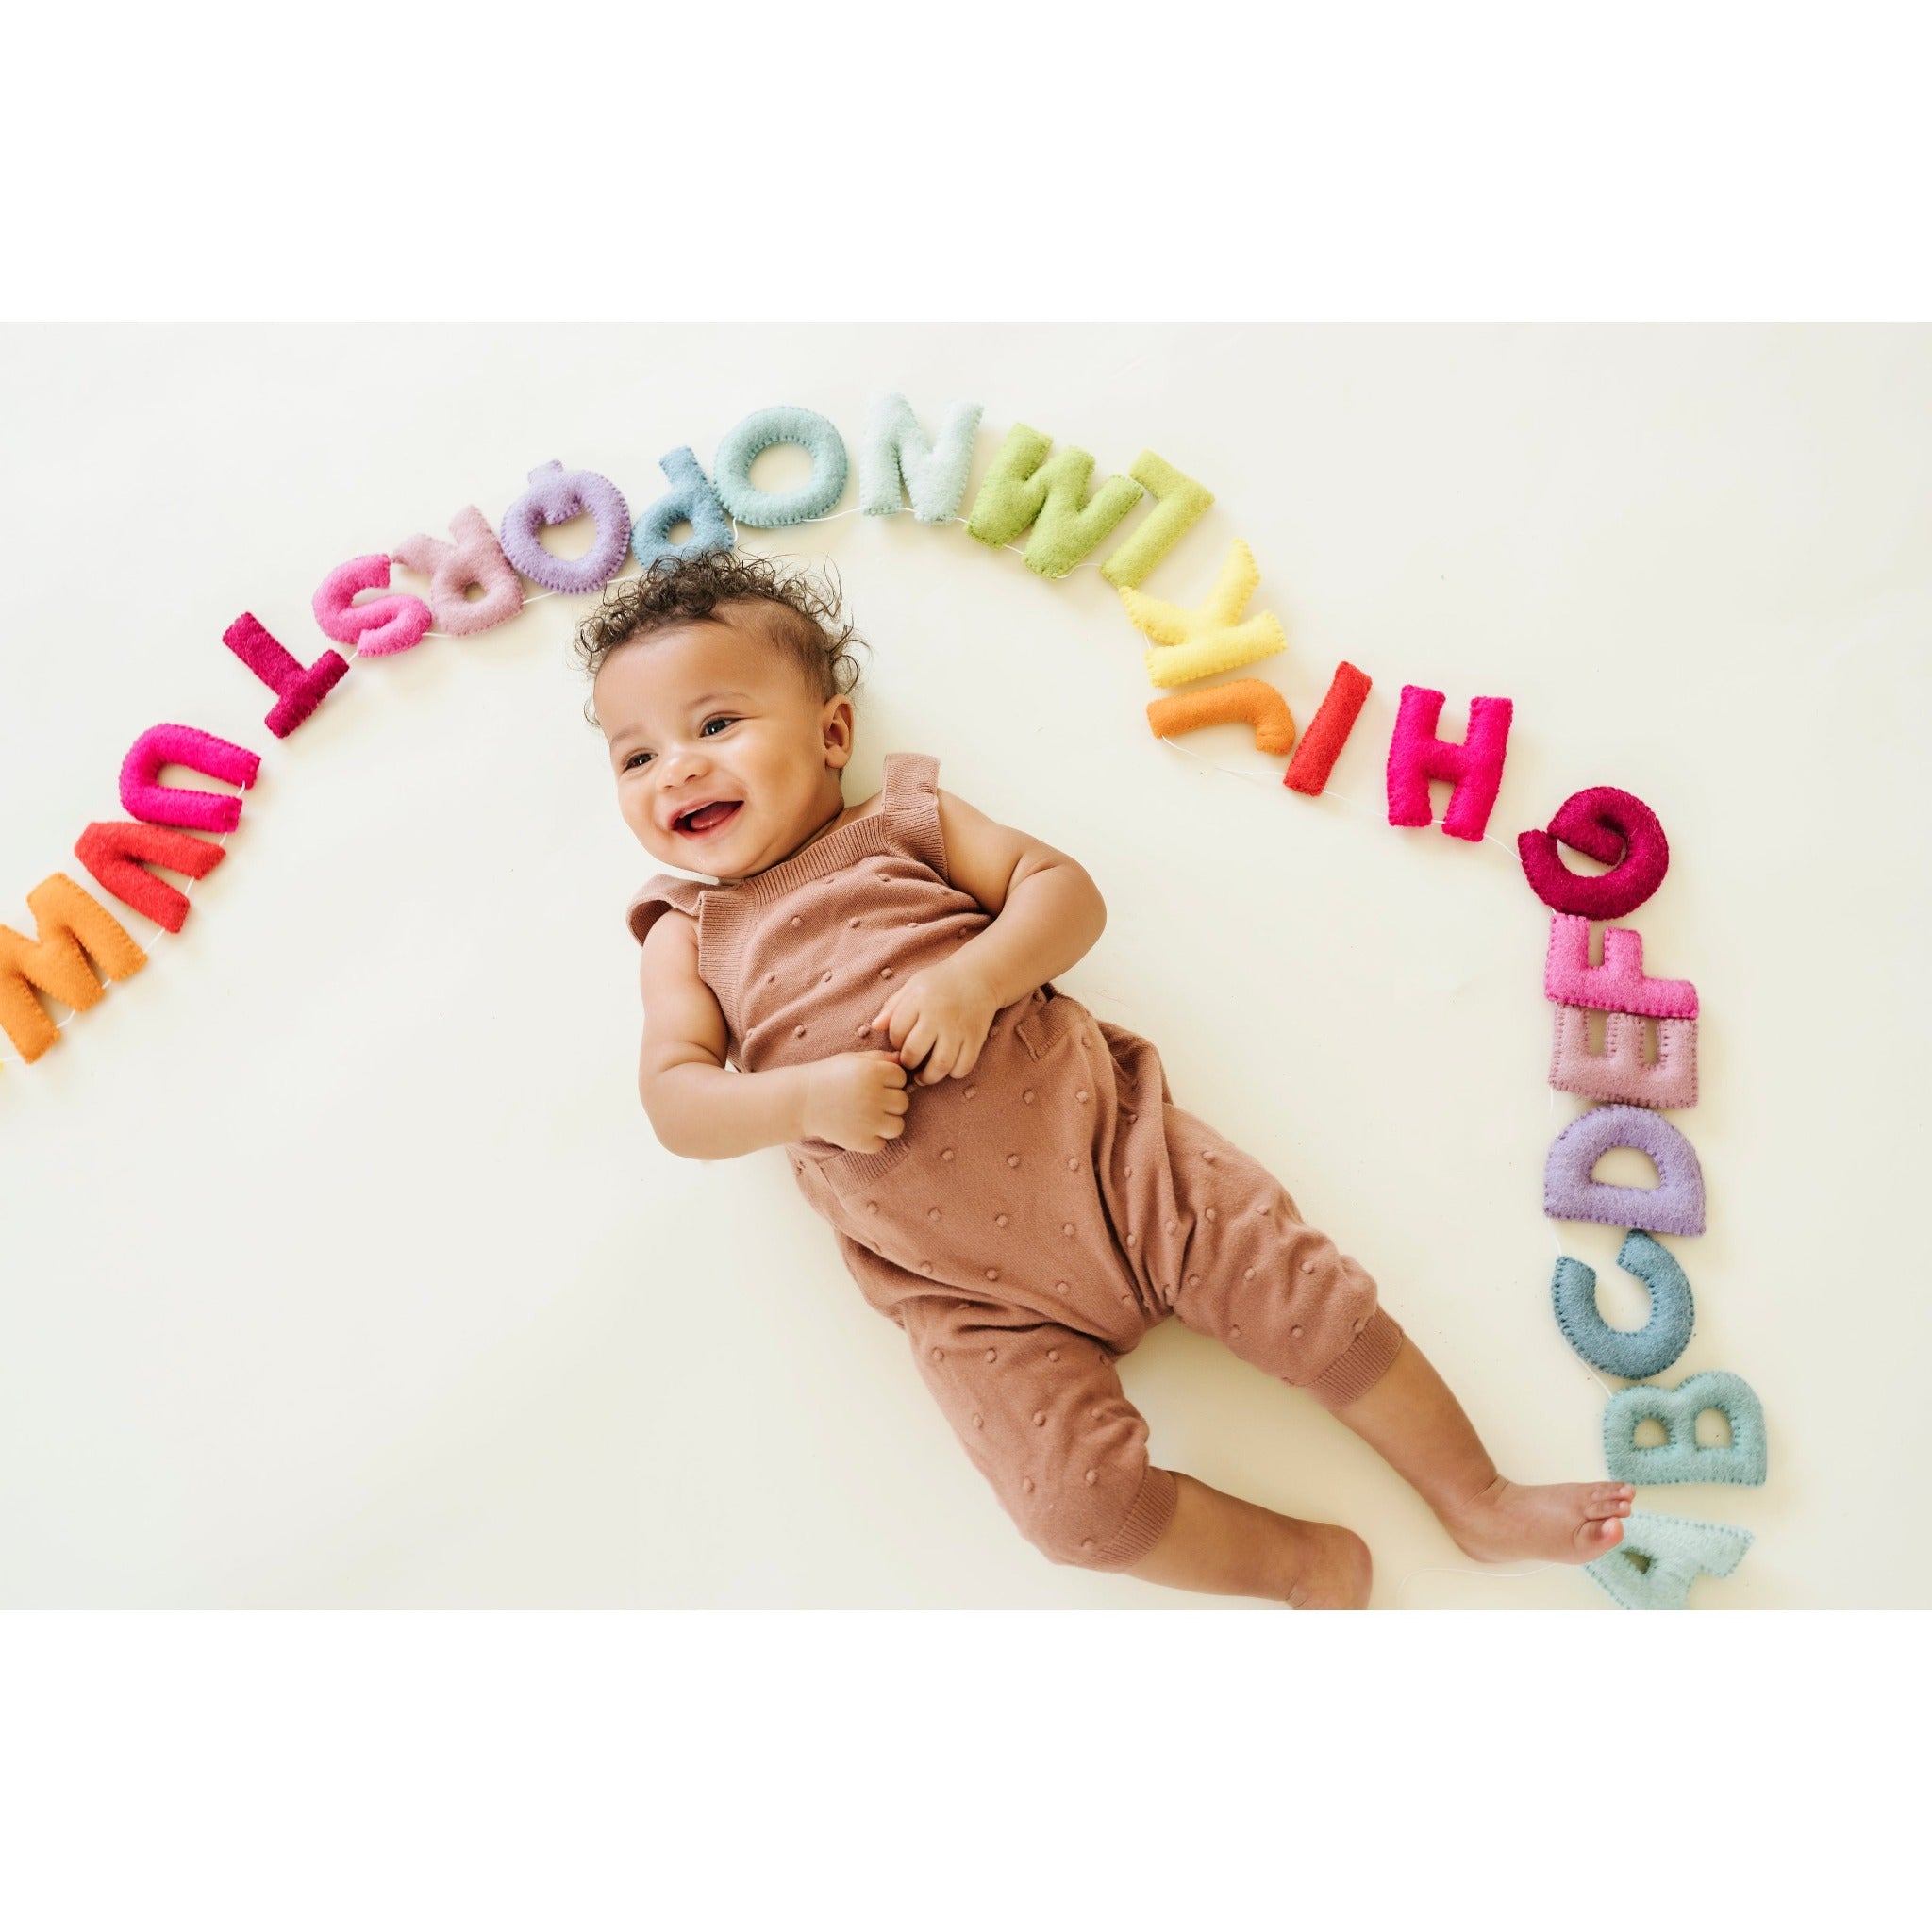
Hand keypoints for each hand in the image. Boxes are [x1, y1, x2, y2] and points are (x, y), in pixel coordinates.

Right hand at [801, 1051, 911, 1153]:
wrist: (801, 1100)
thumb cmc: (829, 1076)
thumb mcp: (853, 1060)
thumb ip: (880, 1057)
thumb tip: (903, 1059)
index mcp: (873, 1072)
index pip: (902, 1078)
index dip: (889, 1080)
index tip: (873, 1082)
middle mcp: (874, 1096)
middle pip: (902, 1102)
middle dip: (889, 1101)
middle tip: (869, 1100)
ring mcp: (868, 1121)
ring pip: (898, 1126)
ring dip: (886, 1123)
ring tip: (868, 1117)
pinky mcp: (860, 1141)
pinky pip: (881, 1144)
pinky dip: (871, 1140)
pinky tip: (859, 1129)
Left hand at [870, 959, 999, 1085]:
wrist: (979, 976)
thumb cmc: (941, 982)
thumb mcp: (913, 985)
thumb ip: (893, 1006)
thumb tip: (875, 1026)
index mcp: (919, 999)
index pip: (896, 1031)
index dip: (894, 1042)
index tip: (900, 1043)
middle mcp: (938, 1015)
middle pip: (914, 1051)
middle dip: (907, 1063)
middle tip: (909, 1062)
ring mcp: (958, 1028)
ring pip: (940, 1065)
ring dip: (929, 1077)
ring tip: (924, 1076)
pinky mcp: (976, 1037)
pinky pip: (963, 1066)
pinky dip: (954, 1073)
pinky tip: (948, 1068)